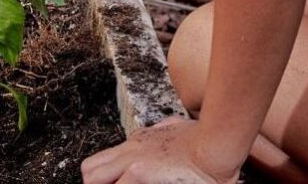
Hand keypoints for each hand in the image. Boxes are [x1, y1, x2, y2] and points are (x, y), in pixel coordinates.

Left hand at [81, 118, 242, 183]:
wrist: (216, 143)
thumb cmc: (206, 140)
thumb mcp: (179, 129)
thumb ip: (166, 131)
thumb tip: (168, 130)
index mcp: (140, 141)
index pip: (105, 159)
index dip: (104, 176)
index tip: (113, 182)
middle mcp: (130, 148)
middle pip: (91, 169)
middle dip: (96, 183)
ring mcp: (131, 158)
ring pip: (92, 179)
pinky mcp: (137, 172)